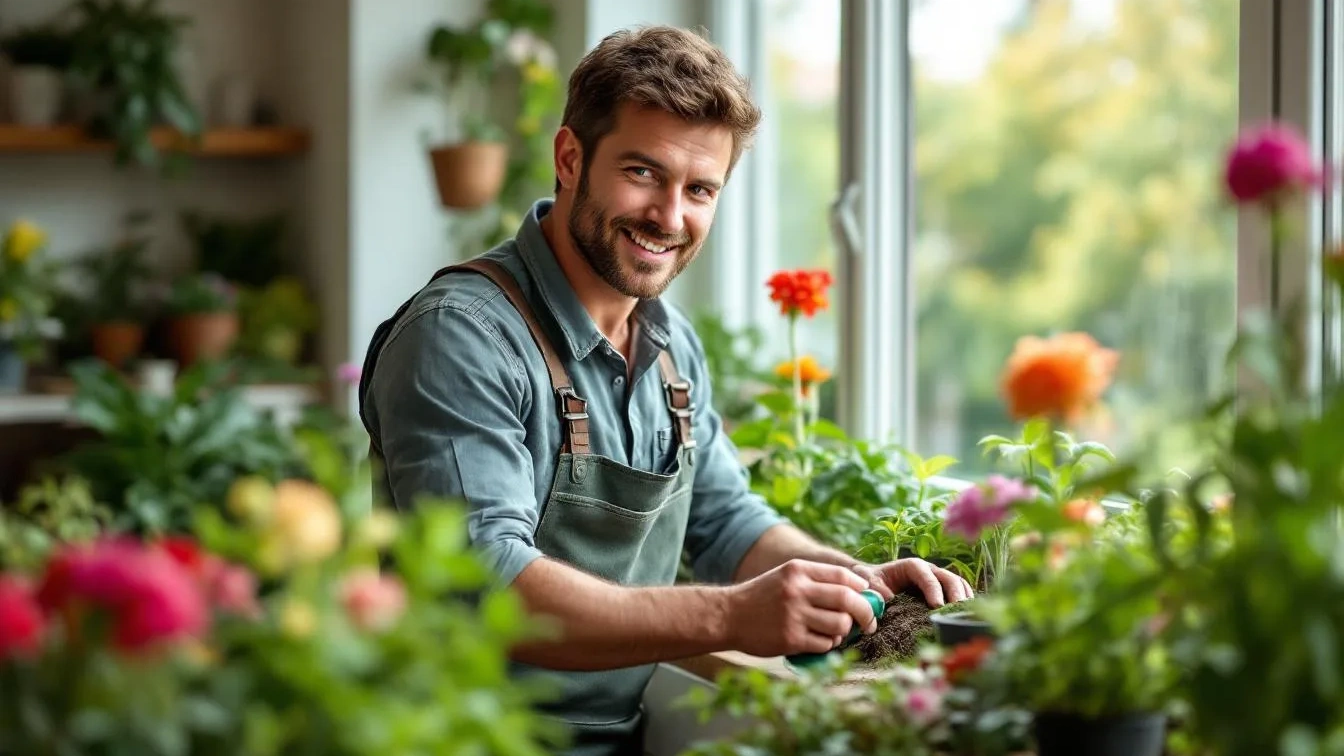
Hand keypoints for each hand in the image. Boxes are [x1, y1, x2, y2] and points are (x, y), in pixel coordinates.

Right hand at [726, 559, 878, 656]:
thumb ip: (818, 581)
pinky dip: (827, 645)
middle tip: (869, 623)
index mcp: (798, 570)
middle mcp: (797, 590)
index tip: (870, 599)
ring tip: (833, 632)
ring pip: (840, 625)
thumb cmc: (762, 597)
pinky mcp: (790, 639)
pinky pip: (825, 644)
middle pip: (848, 600)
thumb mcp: (786, 577)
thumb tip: (860, 593)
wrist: (728, 615)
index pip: (844, 576)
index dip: (863, 589)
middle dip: (866, 614)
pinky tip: (817, 641)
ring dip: (843, 632)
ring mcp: (794, 615)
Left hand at [850, 559, 972, 607]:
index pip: (926, 575)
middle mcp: (929, 571)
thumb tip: (888, 597)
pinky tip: (967, 617)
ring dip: (965, 598)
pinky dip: (966, 602)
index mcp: (912, 566)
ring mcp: (938, 580)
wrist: (874, 580)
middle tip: (957, 613)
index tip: (937, 605)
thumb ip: (874, 585)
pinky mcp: (942, 591)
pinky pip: (960, 593)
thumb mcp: (867, 579)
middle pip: (948, 578)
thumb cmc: (871, 579)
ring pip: (958, 584)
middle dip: (955, 594)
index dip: (933, 589)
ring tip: (967, 616)